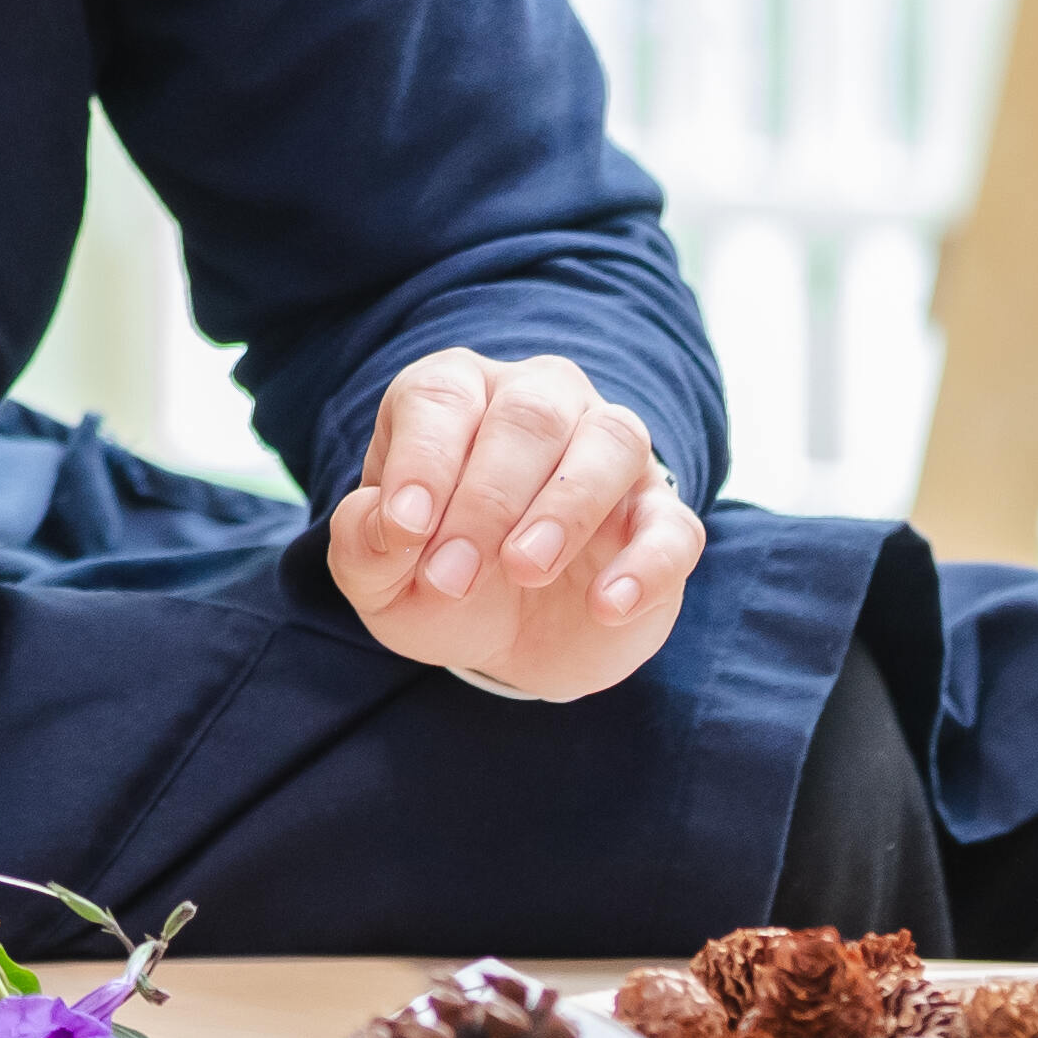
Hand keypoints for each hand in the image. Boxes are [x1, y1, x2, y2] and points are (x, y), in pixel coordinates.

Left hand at [327, 348, 702, 706]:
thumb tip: (387, 523)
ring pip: (612, 440)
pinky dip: (647, 563)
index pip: (442, 396)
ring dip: (567, 504)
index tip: (405, 530)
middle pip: (527, 415)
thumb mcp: (378, 576)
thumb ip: (364, 544)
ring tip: (525, 569)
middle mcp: (539, 401)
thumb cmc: (435, 580)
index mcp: (456, 397)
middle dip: (486, 499)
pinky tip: (606, 605)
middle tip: (453, 577)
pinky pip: (673, 523)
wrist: (506, 642)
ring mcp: (609, 456)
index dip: (423, 459)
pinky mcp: (659, 519)